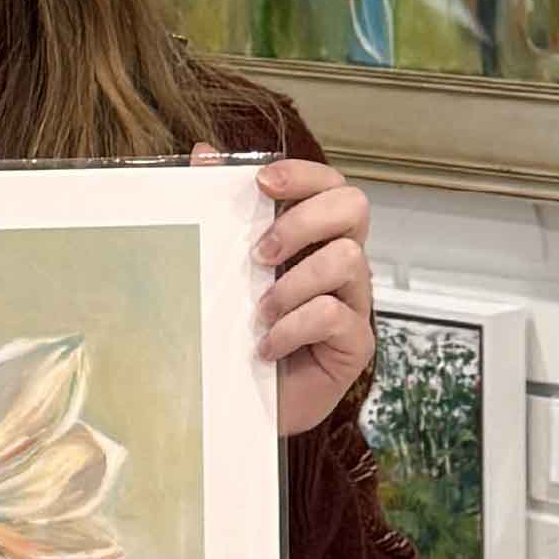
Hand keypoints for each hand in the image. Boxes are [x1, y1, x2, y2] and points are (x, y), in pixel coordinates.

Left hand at [193, 144, 374, 435]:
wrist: (241, 405)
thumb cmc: (236, 333)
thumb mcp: (223, 270)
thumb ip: (220, 213)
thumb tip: (203, 153)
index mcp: (315, 237)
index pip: (329, 185)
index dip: (304, 173)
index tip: (262, 183)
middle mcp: (342, 263)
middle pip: (354, 207)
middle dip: (303, 221)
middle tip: (259, 254)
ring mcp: (354, 302)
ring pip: (347, 259)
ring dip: (294, 283)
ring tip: (260, 313)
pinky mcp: (355, 344)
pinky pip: (333, 315)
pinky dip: (292, 328)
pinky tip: (265, 348)